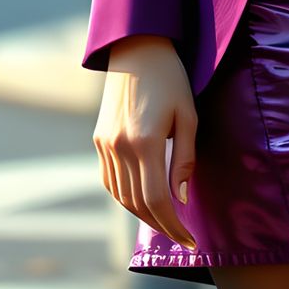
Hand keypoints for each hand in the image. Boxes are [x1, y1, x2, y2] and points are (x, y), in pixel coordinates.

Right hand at [93, 34, 199, 250]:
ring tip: (164, 220)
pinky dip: (123, 196)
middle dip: (161, 225)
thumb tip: (181, 199)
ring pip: (121, 196)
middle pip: (138, 203)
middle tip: (181, 235)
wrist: (138, 47)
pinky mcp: (99, 139)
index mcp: (145, 142)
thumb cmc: (171, 78)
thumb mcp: (187, 115)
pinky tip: (140, 198)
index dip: (173, 226)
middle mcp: (120, 147)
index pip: (157, 200)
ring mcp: (105, 144)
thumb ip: (184, 159)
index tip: (190, 240)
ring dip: (142, 213)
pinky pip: (109, 180)